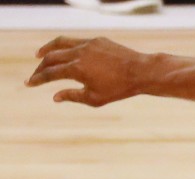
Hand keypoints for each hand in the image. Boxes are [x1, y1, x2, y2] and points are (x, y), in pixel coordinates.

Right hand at [26, 36, 146, 106]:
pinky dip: (66, 46)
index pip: (50, 73)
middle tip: (36, 74)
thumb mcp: (95, 98)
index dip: (37, 79)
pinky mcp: (97, 40)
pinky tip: (65, 51)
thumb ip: (73, 96)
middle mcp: (79, 53)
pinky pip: (76, 41)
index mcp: (76, 69)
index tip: (29, 83)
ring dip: (48, 49)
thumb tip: (55, 96)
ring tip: (40, 55)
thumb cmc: (120, 89)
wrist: (141, 72)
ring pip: (61, 43)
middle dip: (41, 67)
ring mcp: (88, 44)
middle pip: (51, 57)